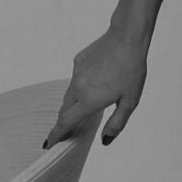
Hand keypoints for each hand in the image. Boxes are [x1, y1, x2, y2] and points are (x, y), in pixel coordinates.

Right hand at [44, 24, 147, 149]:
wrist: (128, 36)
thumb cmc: (132, 68)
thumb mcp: (130, 100)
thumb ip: (117, 123)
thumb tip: (105, 140)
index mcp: (89, 101)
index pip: (65, 123)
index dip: (56, 135)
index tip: (49, 144)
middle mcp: (78, 88)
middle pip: (65, 110)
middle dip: (65, 121)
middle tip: (69, 129)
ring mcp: (76, 72)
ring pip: (70, 93)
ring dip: (74, 102)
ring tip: (88, 103)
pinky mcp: (78, 60)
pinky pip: (76, 77)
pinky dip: (82, 83)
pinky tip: (98, 78)